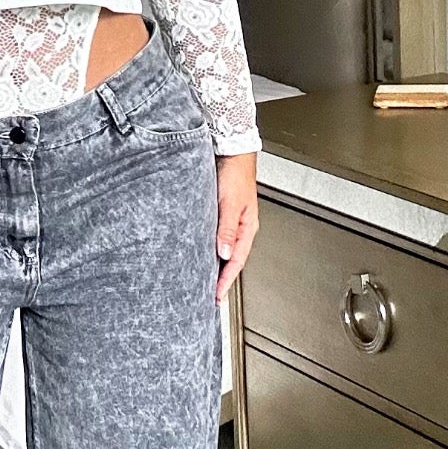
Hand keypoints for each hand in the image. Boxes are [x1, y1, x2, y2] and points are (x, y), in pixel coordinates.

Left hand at [215, 151, 257, 302]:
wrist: (232, 151)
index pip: (236, 262)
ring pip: (223, 251)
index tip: (216, 297)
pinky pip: (216, 238)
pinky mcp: (220, 214)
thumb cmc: (235, 173)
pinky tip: (200, 254)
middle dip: (221, 280)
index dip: (225, 281)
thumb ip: (227, 228)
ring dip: (215, 266)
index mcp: (247, 228)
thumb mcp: (230, 203)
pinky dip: (209, 251)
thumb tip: (224, 252)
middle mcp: (240, 228)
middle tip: (209, 297)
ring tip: (204, 282)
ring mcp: (230, 222)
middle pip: (230, 260)